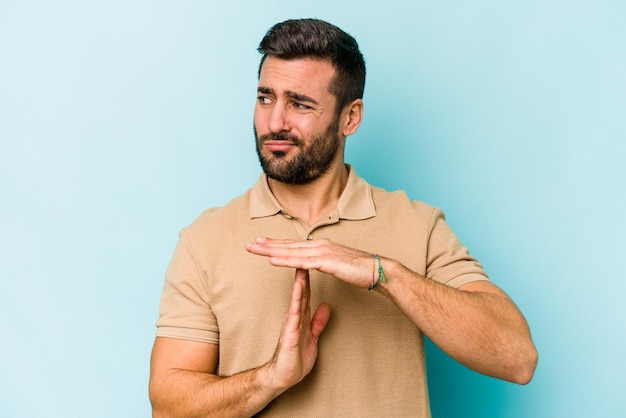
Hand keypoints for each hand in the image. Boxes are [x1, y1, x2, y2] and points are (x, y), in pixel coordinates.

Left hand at [246, 237, 373, 288]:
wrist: (375, 269)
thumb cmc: (358, 269)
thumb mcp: (336, 263)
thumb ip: (324, 260)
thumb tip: (315, 261)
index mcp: (320, 246)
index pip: (293, 244)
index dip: (276, 243)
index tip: (261, 242)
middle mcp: (318, 245)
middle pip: (288, 245)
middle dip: (267, 245)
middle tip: (249, 244)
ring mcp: (321, 252)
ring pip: (290, 251)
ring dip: (271, 250)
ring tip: (255, 249)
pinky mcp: (326, 262)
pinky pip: (300, 262)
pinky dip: (285, 260)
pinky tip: (272, 260)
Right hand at [267, 268, 330, 390]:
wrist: (282, 377)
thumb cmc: (294, 359)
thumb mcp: (313, 338)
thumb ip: (318, 321)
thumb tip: (326, 306)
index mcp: (301, 316)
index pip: (306, 291)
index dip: (310, 275)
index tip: (313, 259)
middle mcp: (295, 316)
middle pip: (301, 289)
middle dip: (302, 272)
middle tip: (303, 253)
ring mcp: (291, 323)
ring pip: (296, 298)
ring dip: (299, 281)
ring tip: (300, 264)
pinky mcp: (290, 332)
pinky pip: (295, 312)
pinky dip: (297, 299)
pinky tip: (299, 288)